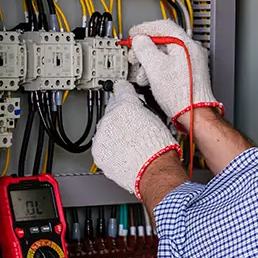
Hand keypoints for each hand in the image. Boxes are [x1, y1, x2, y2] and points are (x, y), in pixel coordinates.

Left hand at [91, 80, 180, 197]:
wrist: (152, 169)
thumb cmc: (159, 147)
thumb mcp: (156, 117)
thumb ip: (141, 108)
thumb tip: (138, 106)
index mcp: (126, 105)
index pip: (121, 88)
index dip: (124, 90)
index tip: (123, 91)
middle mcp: (110, 117)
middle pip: (111, 109)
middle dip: (120, 115)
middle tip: (132, 126)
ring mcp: (102, 135)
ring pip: (105, 128)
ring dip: (113, 132)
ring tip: (129, 142)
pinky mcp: (98, 151)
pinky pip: (102, 145)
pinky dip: (109, 147)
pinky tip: (122, 151)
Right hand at [127, 20, 222, 125]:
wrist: (193, 114)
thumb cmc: (180, 94)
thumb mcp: (154, 67)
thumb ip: (144, 48)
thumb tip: (140, 39)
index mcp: (186, 44)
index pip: (164, 26)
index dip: (145, 29)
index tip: (134, 34)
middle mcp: (192, 50)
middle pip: (164, 41)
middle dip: (145, 48)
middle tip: (134, 54)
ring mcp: (193, 62)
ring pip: (166, 54)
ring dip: (150, 61)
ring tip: (142, 73)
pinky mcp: (190, 73)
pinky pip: (172, 64)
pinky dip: (159, 69)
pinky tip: (151, 79)